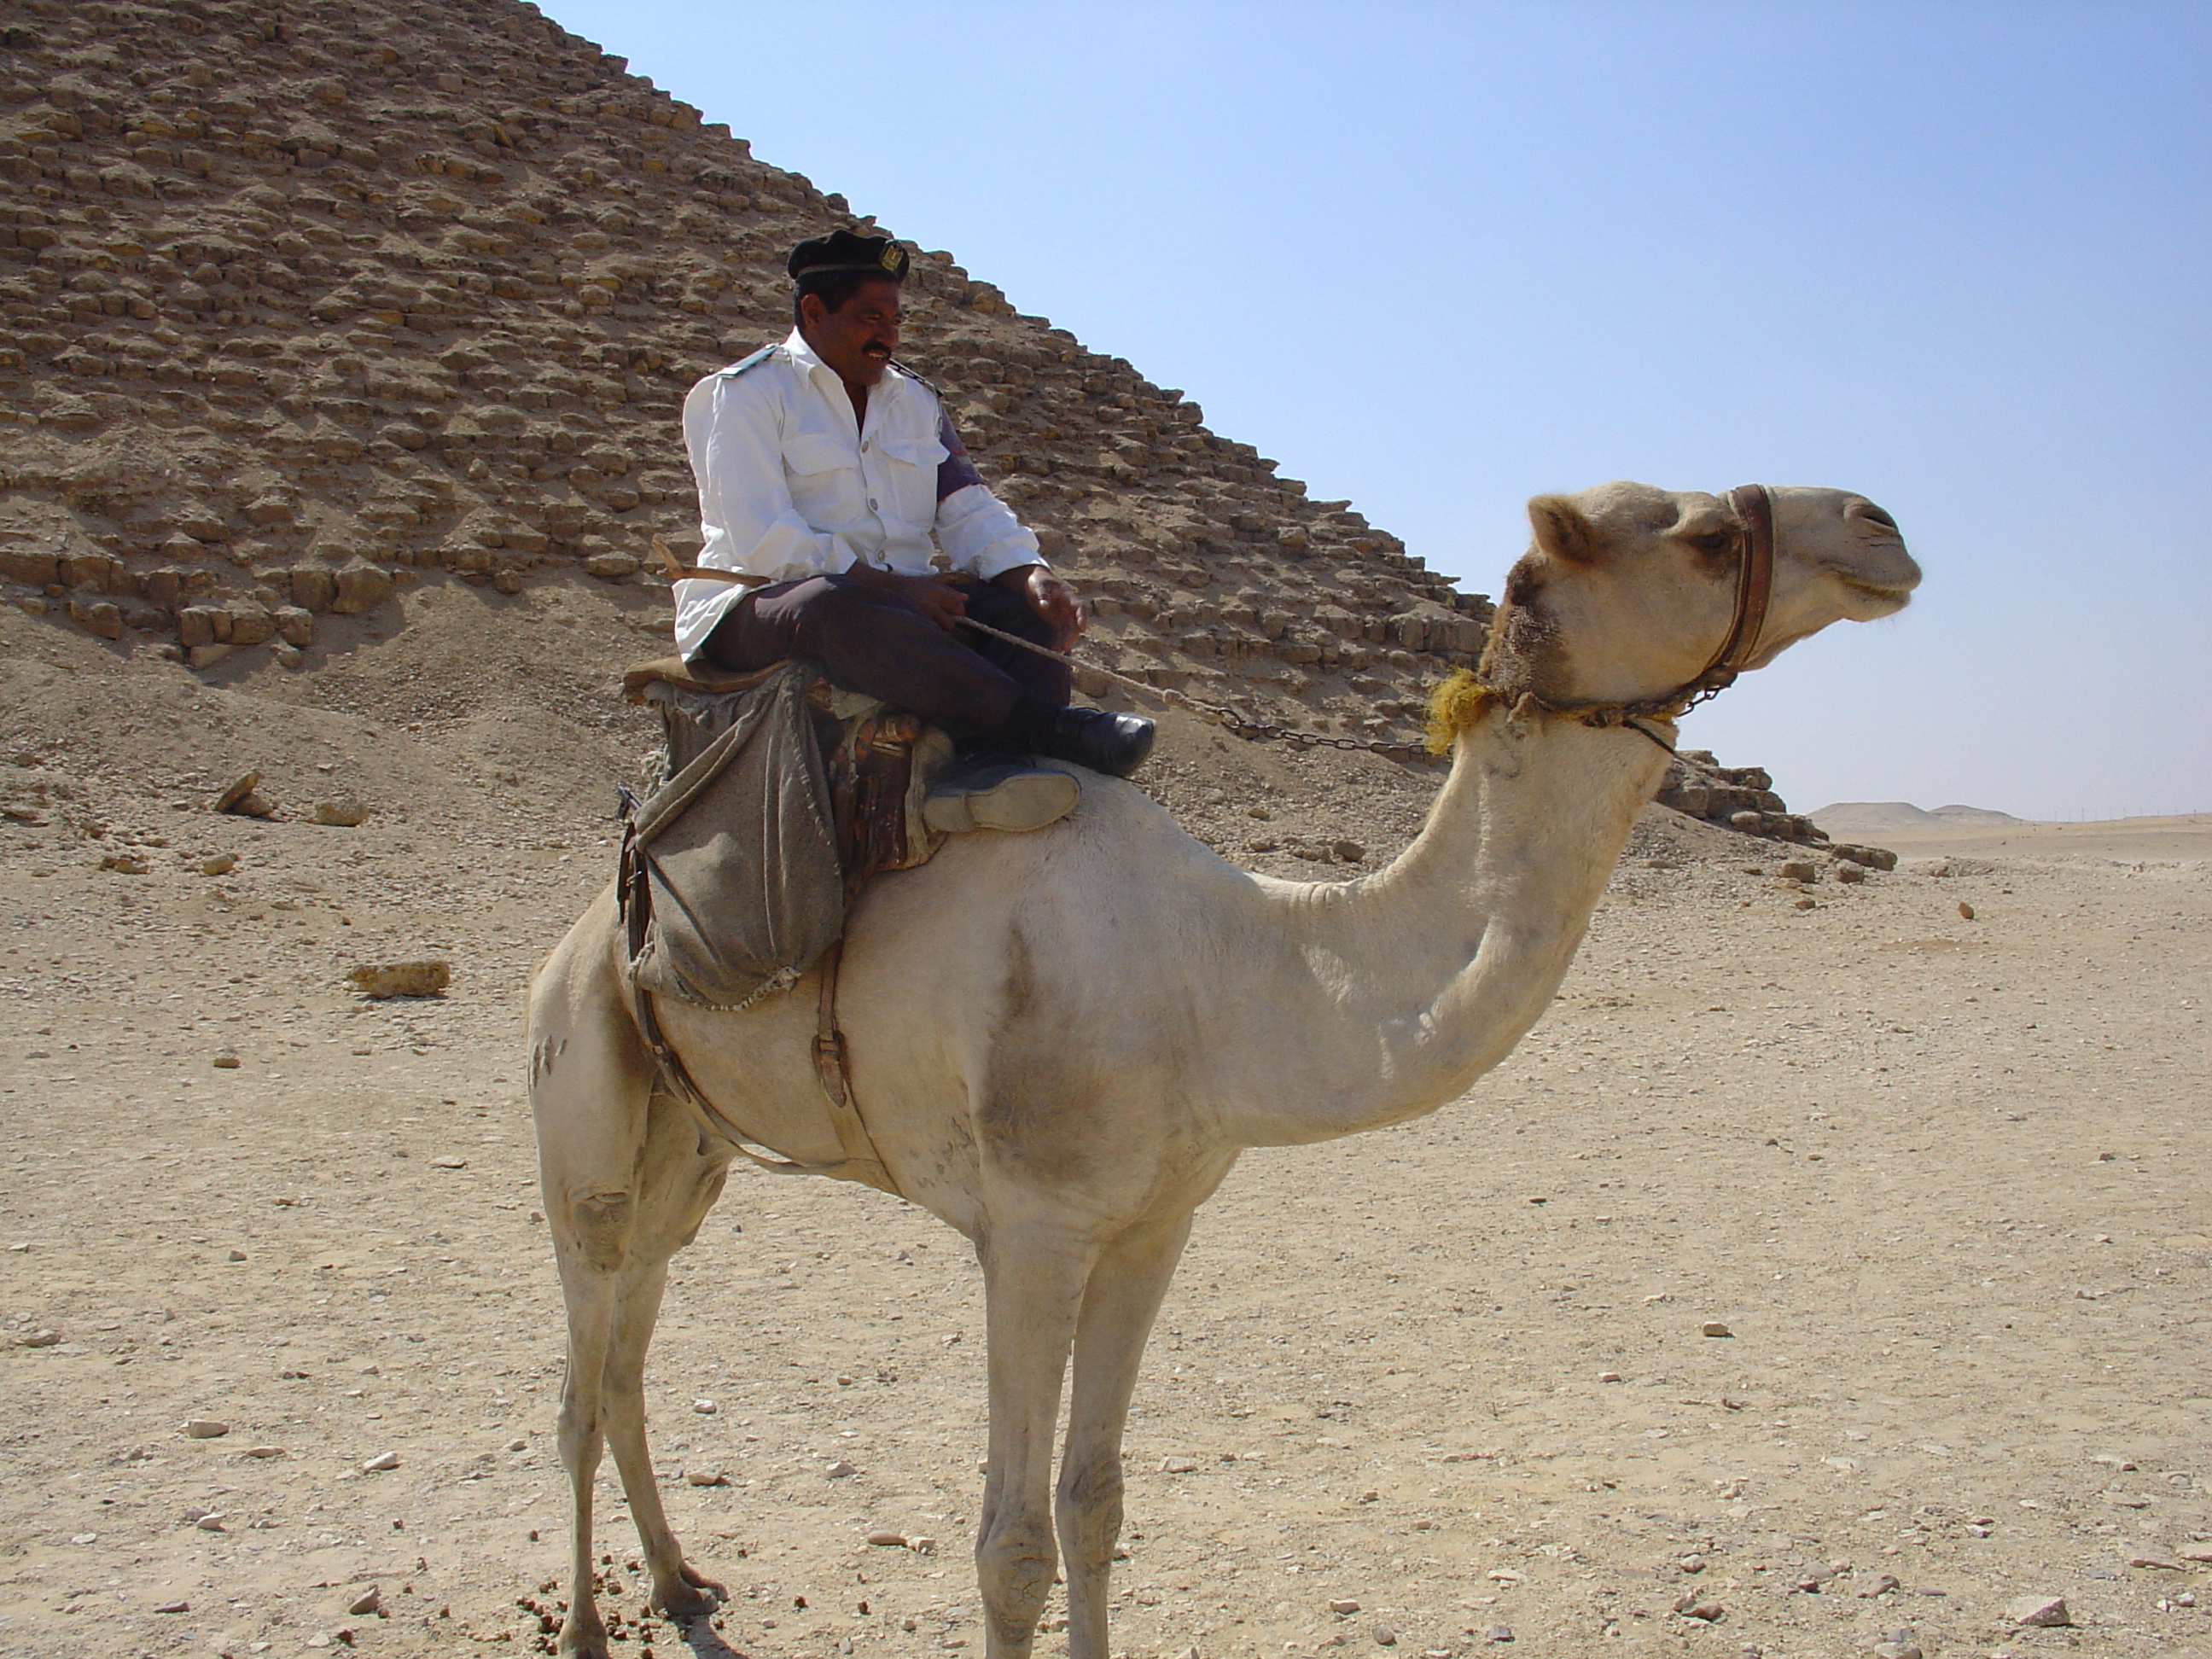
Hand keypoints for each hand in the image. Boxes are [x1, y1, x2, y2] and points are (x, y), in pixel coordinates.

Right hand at [849, 565, 967, 630]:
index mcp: (935, 593)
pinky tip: (918, 627)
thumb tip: (967, 598)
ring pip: (936, 631)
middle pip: (948, 624)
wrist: (884, 589)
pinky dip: (924, 632)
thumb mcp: (930, 585)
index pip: (957, 608)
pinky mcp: (911, 625)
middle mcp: (928, 604)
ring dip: (934, 630)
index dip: (958, 613)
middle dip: (946, 625)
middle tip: (936, 620)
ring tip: (924, 622)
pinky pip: (925, 634)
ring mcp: (919, 615)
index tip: (952, 614)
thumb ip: (949, 593)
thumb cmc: (910, 587)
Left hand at [999, 564, 1084, 651]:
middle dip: (1071, 637)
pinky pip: (1061, 634)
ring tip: (1056, 652)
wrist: (1035, 582)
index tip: (1083, 629)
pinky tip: (1053, 650)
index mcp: (1069, 597)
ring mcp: (1064, 616)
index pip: (1079, 607)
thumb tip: (1044, 605)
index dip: (1082, 618)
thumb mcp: (1039, 585)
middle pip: (1075, 624)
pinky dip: (1058, 641)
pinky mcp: (1057, 622)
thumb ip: (1042, 594)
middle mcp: (1069, 608)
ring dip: (1065, 642)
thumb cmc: (1039, 581)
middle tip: (1063, 647)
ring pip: (1069, 631)